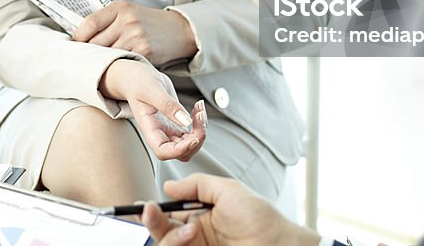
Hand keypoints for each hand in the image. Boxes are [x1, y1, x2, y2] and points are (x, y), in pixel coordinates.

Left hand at [73, 0, 196, 65]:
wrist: (178, 31)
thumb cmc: (148, 22)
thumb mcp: (128, 12)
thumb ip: (107, 21)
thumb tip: (79, 38)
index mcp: (120, 7)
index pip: (90, 23)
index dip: (78, 37)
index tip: (73, 46)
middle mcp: (127, 20)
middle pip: (96, 42)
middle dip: (88, 54)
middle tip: (82, 61)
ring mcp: (136, 36)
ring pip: (107, 55)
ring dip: (101, 63)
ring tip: (97, 67)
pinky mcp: (144, 52)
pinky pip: (121, 63)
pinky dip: (116, 67)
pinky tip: (115, 69)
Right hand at [100, 59, 206, 160]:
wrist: (138, 78)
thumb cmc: (139, 82)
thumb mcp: (152, 90)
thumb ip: (168, 105)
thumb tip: (186, 121)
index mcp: (149, 128)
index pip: (163, 151)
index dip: (180, 150)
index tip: (194, 138)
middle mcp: (160, 133)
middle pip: (182, 152)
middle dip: (197, 138)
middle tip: (199, 115)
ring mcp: (169, 130)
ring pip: (190, 144)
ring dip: (200, 131)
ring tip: (199, 109)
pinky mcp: (177, 123)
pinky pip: (193, 132)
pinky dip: (200, 122)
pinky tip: (198, 107)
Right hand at [142, 174, 320, 245]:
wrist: (280, 244)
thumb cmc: (261, 218)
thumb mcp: (228, 190)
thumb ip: (198, 184)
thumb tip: (169, 185)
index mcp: (199, 217)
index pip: (168, 215)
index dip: (152, 211)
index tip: (143, 205)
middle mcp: (195, 237)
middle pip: (161, 233)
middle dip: (153, 222)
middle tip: (152, 211)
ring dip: (169, 236)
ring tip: (190, 228)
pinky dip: (175, 244)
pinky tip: (190, 236)